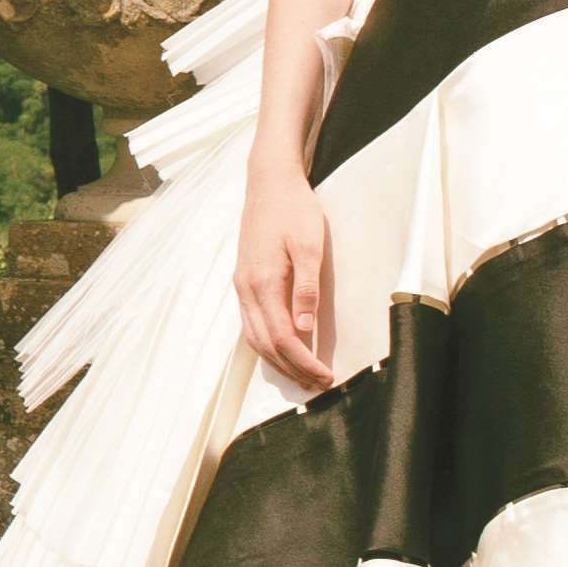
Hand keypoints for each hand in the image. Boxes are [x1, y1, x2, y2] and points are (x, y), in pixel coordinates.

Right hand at [234, 164, 338, 393]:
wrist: (268, 181)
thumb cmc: (294, 209)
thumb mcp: (309, 244)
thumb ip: (307, 286)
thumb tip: (304, 327)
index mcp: (263, 282)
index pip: (282, 337)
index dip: (304, 361)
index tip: (326, 376)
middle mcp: (246, 289)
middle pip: (265, 344)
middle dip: (292, 369)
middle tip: (319, 384)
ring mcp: (241, 285)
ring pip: (254, 337)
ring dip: (277, 361)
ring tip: (303, 374)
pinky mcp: (244, 280)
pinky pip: (250, 324)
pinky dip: (266, 345)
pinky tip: (281, 349)